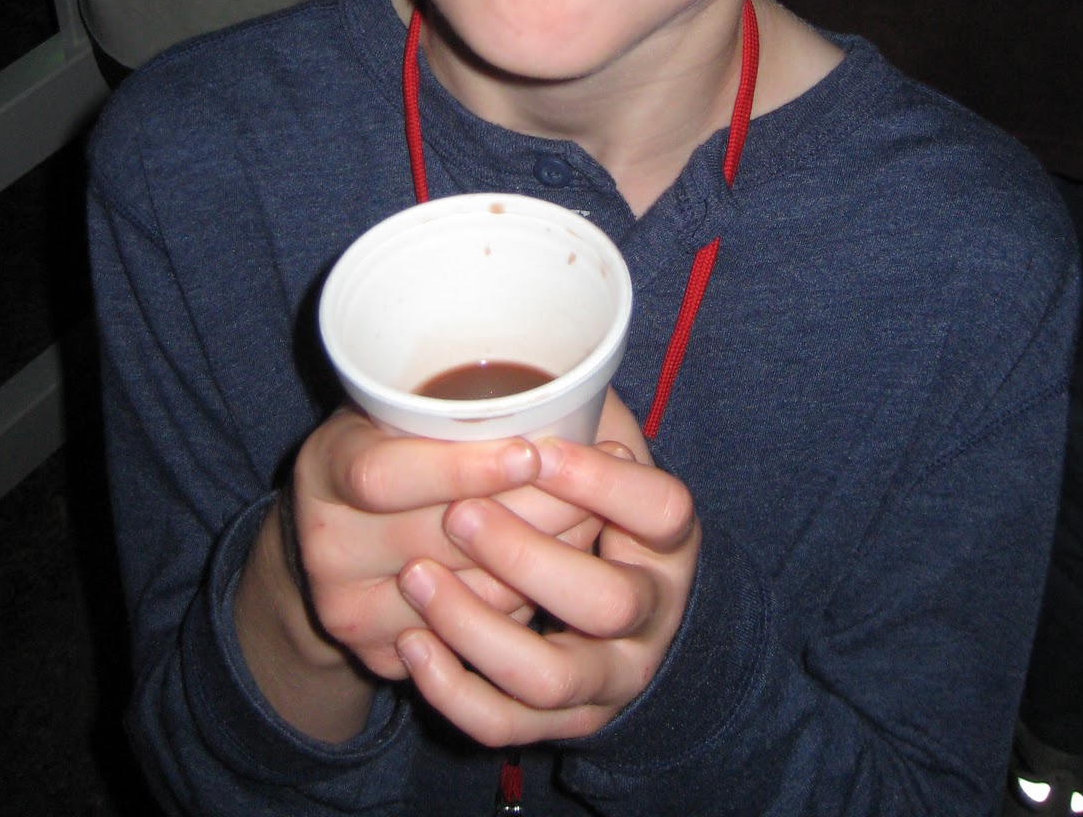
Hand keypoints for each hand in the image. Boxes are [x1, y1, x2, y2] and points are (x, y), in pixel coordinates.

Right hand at [288, 406, 602, 680]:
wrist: (343, 530)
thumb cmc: (395, 440)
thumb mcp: (402, 400)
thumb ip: (455, 397)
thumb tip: (560, 378)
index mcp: (325, 465)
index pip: (384, 476)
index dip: (458, 468)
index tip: (530, 452)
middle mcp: (328, 544)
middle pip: (440, 538)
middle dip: (533, 509)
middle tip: (599, 479)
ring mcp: (350, 608)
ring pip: (468, 593)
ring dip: (546, 553)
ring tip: (598, 513)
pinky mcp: (377, 656)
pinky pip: (471, 637)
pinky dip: (526, 598)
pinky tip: (567, 563)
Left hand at [391, 391, 699, 744]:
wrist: (610, 606)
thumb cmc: (587, 496)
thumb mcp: (600, 445)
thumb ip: (580, 410)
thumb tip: (536, 355)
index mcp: (671, 538)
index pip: (663, 511)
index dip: (602, 483)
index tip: (536, 450)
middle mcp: (654, 614)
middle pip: (608, 600)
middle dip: (526, 555)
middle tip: (457, 514)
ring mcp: (611, 679)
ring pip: (550, 677)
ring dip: (478, 626)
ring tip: (415, 574)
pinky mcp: (562, 722)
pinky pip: (507, 726)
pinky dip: (454, 690)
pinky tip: (411, 644)